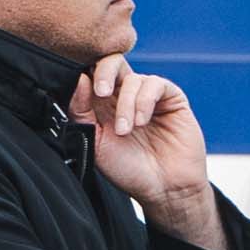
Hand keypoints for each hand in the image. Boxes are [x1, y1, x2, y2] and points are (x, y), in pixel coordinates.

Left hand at [70, 57, 219, 248]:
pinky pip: (155, 84)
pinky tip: (141, 122)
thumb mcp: (94, 140)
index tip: (78, 85)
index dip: (83, 72)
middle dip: (104, 73)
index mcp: (100, 103)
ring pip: (132, 78)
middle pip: (111, 62)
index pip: (89, 73)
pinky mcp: (171, 98)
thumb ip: (81, 111)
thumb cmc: (126, 167)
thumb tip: (78, 79)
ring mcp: (148, 95)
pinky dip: (144, 101)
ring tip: (126, 131)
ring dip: (126, 104)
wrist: (162, 187)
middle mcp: (123, 95)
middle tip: (102, 93)